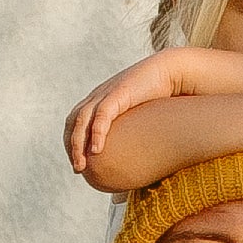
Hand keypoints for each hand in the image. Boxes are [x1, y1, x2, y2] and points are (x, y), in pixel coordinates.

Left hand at [65, 54, 181, 171]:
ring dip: (78, 144)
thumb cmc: (160, 98)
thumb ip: (129, 132)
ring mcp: (107, 93)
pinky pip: (102, 114)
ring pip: (82, 119)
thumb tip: (134, 158)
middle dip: (72, 147)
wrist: (171, 72)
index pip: (74, 122)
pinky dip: (97, 132)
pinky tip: (97, 150)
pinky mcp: (119, 93)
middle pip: (73, 122)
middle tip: (77, 169)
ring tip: (81, 166)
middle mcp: (98, 96)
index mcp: (99, 100)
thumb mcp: (138, 117)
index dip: (71, 143)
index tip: (78, 164)